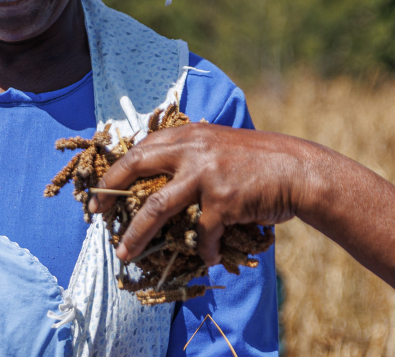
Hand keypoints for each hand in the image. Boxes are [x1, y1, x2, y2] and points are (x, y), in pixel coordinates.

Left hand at [89, 124, 332, 265]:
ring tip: (124, 253)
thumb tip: (156, 179)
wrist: (298, 171)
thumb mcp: (219, 146)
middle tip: (95, 214)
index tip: (99, 191)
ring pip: (156, 208)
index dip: (115, 171)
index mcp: (188, 135)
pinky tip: (204, 259)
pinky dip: (201, 250)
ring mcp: (206, 175)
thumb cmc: (259, 163)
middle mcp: (192, 150)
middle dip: (110, 193)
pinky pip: (201, 233)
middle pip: (136, 169)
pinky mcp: (223, 201)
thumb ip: (190, 154)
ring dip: (136, 234)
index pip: (139, 149)